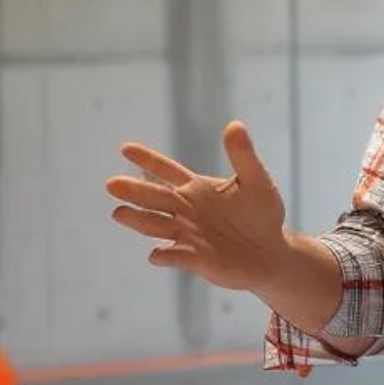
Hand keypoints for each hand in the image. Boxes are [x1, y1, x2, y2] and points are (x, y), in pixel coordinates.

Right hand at [106, 122, 289, 292]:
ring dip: (139, 221)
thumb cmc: (263, 214)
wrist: (271, 253)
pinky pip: (177, 256)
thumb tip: (235, 125)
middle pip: (155, 198)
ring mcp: (188, 235)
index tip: (125, 148)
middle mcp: (186, 210)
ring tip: (118, 213)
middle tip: (112, 184)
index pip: (166, 171)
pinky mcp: (196, 259)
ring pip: (157, 226)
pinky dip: (166, 255)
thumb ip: (243, 156)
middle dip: (134, 190)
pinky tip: (155, 254)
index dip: (147, 160)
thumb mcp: (257, 181)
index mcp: (196, 188)